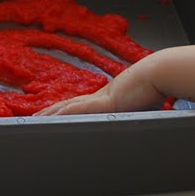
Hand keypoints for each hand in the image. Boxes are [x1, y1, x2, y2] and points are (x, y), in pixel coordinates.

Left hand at [37, 66, 166, 116]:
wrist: (161, 74)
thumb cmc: (157, 88)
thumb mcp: (144, 107)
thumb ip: (137, 114)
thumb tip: (140, 121)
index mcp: (107, 98)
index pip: (79, 106)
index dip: (64, 111)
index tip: (53, 115)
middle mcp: (100, 97)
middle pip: (68, 106)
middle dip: (50, 113)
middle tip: (34, 118)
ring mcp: (100, 98)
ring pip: (68, 107)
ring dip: (51, 114)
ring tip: (35, 120)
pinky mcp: (104, 102)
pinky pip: (78, 109)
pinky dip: (64, 114)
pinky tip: (51, 118)